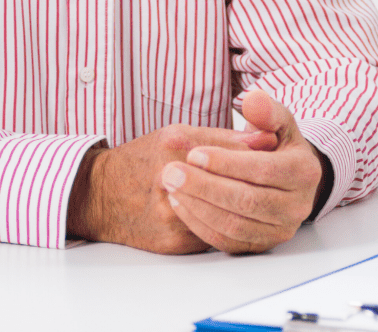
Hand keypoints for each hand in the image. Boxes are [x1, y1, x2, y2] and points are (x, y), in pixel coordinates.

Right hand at [66, 124, 257, 253]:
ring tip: (264, 193)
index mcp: (175, 146)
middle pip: (233, 185)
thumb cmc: (144, 158)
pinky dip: (232, 224)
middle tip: (276, 174)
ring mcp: (172, 217)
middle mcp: (171, 181)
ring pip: (229, 214)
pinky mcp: (173, 244)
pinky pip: (216, 235)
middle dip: (258, 179)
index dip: (258, 150)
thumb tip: (268, 139)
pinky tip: (242, 214)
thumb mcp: (179, 133)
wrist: (101, 195)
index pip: (232, 150)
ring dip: (250, 204)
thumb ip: (224, 136)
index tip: (277, 144)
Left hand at [160, 89, 331, 253]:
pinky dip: (200, 225)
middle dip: (204, 186)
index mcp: (304, 171)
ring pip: (234, 224)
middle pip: (246, 200)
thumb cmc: (279, 145)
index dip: (226, 163)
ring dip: (198, 207)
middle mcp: (298, 206)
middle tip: (171, 173)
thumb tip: (252, 101)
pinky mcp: (262, 246)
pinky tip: (181, 204)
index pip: (262, 170)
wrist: (290, 179)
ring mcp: (281, 230)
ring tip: (172, 187)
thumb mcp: (278, 121)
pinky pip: (227, 241)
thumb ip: (266, 110)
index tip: (194, 154)